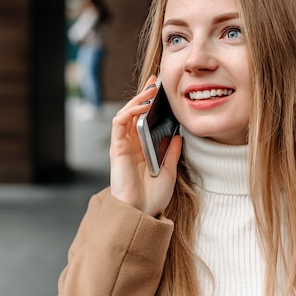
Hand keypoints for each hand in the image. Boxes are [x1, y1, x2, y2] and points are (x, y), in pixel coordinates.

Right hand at [109, 76, 181, 216]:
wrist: (142, 213)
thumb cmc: (153, 198)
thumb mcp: (170, 171)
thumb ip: (172, 153)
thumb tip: (178, 135)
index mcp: (142, 150)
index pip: (144, 121)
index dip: (150, 105)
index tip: (161, 91)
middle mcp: (131, 145)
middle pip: (134, 113)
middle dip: (143, 95)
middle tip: (155, 81)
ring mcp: (122, 146)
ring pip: (126, 114)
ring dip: (137, 99)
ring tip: (152, 89)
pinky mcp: (116, 148)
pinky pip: (119, 123)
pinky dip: (130, 111)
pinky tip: (143, 106)